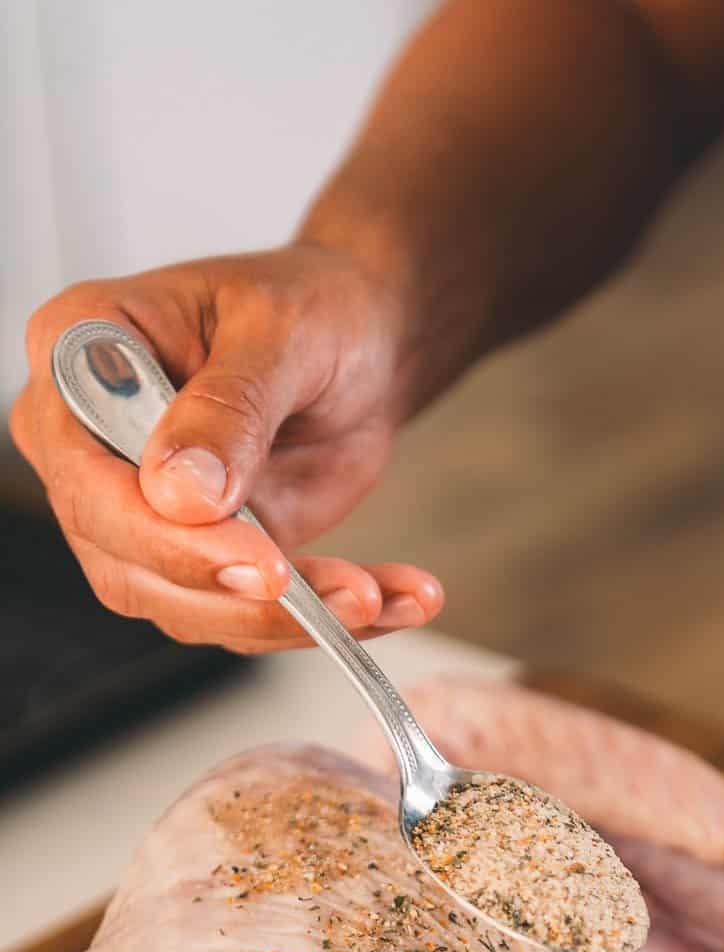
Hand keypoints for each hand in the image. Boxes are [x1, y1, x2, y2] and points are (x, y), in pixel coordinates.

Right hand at [11, 245, 442, 652]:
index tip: (250, 553)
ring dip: (289, 619)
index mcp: (81, 355)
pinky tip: (392, 602)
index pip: (84, 470)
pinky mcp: (202, 560)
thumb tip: (179, 493)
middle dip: (233, 589)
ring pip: (187, 604)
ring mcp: (140, 514)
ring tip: (376, 597)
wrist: (361, 342)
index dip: (157, 529)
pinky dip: (324, 621)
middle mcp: (93, 447)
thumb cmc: (307, 308)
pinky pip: (247, 613)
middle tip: (335, 592)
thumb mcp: (279, 333)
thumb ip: (230, 406)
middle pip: (126, 557)